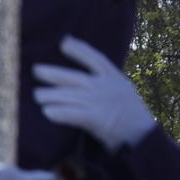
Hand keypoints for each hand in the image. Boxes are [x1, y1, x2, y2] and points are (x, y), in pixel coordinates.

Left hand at [33, 35, 156, 151]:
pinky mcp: (96, 119)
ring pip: (67, 96)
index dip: (79, 49)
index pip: (95, 58)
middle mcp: (105, 87)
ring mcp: (99, 102)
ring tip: (36, 96)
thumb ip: (105, 82)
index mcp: (114, 78)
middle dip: (51, 73)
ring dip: (48, 96)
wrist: (144, 137)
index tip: (64, 41)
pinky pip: (72, 114)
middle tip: (35, 70)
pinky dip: (58, 113)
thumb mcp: (122, 90)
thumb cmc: (131, 115)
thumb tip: (83, 77)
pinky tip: (47, 112)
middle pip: (72, 77)